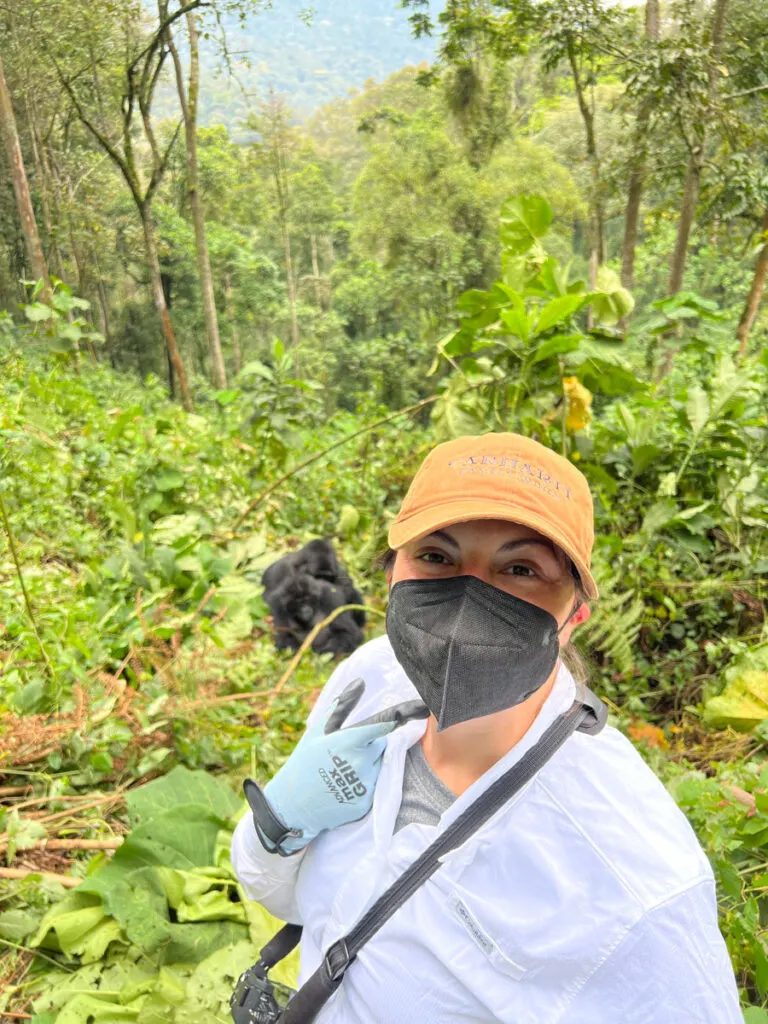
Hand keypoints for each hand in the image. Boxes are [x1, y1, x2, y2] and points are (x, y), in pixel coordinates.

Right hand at [244, 678, 427, 854]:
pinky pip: (374, 785)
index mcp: (348, 741)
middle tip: (349, 751)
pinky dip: (365, 782)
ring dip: (369, 763)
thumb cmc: (304, 762)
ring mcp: (365, 784)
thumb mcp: (319, 731)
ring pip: (379, 765)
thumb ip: (342, 706)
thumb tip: (360, 682)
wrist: (293, 806)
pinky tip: (346, 785)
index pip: (385, 724)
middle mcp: (360, 762)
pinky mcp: (366, 802)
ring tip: (345, 769)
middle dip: (371, 744)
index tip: (422, 708)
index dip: (404, 714)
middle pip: (382, 745)